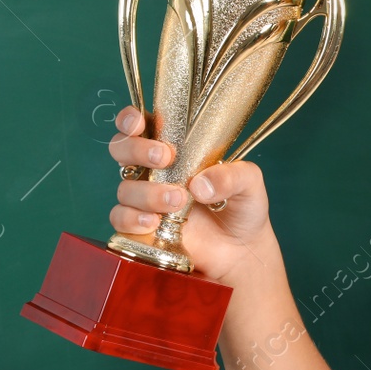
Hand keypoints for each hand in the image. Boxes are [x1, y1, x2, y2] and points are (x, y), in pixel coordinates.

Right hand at [107, 106, 279, 286]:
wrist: (240, 250)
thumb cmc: (242, 207)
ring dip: (148, 192)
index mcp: (178, 149)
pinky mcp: (139, 227)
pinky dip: (133, 218)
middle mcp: (155, 171)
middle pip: (122, 149)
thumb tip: (199, 184)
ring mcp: (144, 199)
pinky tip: (154, 222)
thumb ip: (232, 176)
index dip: (132, 119)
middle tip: (166, 158)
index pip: (144, 124)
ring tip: (178, 201)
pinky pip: (120, 218)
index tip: (140, 122)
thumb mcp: (249, 183)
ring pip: (125, 187)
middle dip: (137, 149)